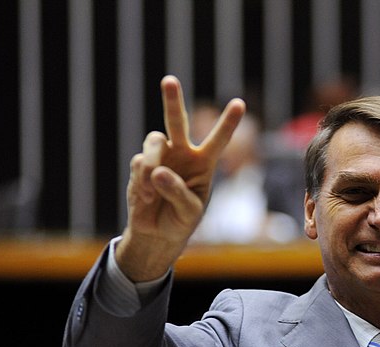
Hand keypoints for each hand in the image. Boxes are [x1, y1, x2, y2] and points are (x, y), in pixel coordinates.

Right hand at [118, 75, 244, 280]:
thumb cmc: (181, 221)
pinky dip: (142, 181)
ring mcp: (160, 158)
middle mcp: (182, 154)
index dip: (228, 122)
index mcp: (204, 163)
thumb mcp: (189, 212)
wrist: (156, 233)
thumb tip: (158, 172)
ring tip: (153, 186)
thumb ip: (178, 193)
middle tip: (169, 80)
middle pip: (177, 121)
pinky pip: (140, 163)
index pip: (218, 140)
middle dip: (172, 100)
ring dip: (154, 160)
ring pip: (154, 140)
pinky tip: (147, 198)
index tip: (239, 103)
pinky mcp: (140, 166)